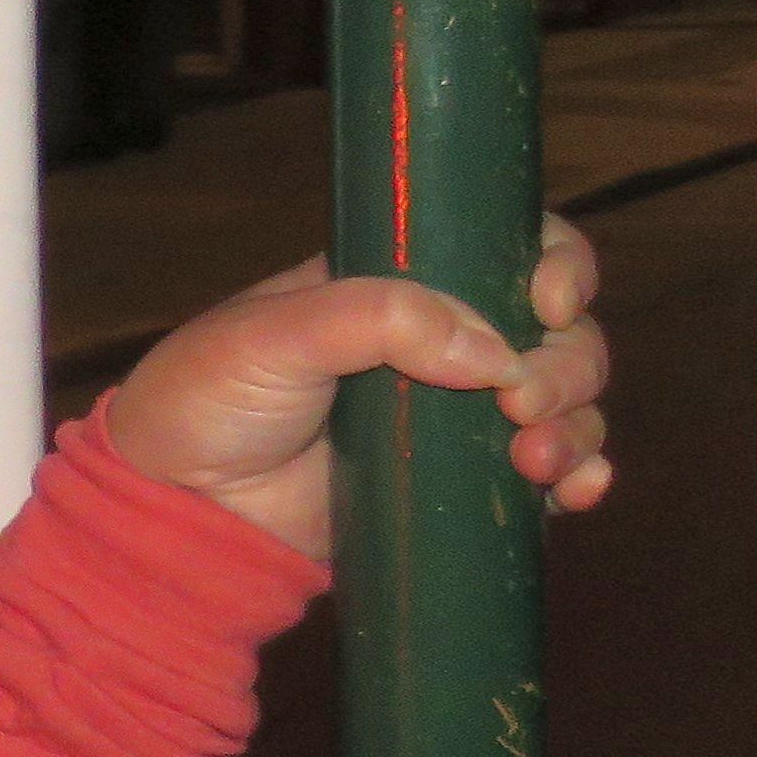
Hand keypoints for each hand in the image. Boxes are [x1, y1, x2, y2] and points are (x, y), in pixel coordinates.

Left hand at [103, 217, 611, 562]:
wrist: (176, 509)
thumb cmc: (205, 399)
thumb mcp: (272, 335)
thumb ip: (374, 318)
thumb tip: (490, 349)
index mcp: (402, 282)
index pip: (507, 246)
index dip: (555, 263)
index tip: (548, 302)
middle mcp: (444, 341)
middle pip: (557, 331)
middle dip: (568, 362)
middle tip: (523, 402)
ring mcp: (456, 416)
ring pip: (564, 402)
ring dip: (577, 424)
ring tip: (535, 458)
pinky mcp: (457, 485)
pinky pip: (548, 474)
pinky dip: (579, 476)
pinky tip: (575, 492)